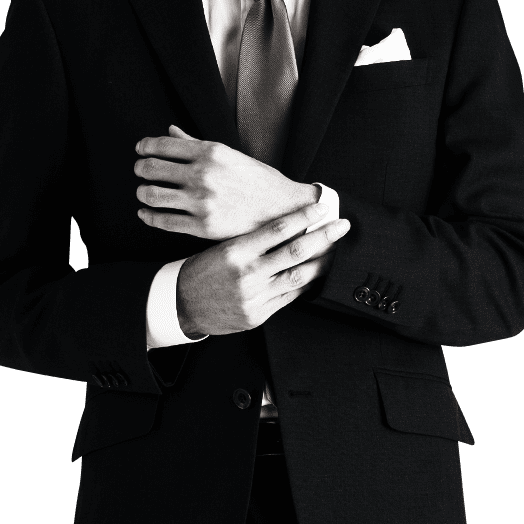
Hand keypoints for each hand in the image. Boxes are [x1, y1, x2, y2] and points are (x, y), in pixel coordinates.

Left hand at [134, 125, 316, 240]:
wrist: (282, 210)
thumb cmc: (257, 180)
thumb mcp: (230, 155)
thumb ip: (196, 143)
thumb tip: (170, 131)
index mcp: (210, 152)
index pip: (163, 145)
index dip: (145, 146)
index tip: (140, 149)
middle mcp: (203, 175)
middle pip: (152, 168)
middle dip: (140, 168)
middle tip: (140, 170)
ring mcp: (201, 202)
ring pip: (152, 195)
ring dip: (141, 192)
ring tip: (143, 192)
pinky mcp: (202, 227)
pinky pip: (164, 221)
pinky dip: (148, 216)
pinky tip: (145, 213)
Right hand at [175, 200, 350, 337]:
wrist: (181, 305)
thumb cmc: (199, 271)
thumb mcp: (219, 247)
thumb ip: (250, 239)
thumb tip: (283, 224)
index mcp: (236, 251)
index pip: (279, 228)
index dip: (305, 216)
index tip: (322, 208)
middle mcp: (248, 274)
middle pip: (297, 251)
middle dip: (324, 236)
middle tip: (342, 226)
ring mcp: (255, 296)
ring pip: (299, 276)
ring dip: (322, 262)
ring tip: (335, 251)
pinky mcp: (258, 315)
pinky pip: (290, 298)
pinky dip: (305, 285)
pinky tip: (316, 275)